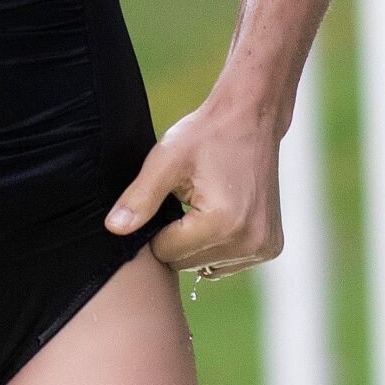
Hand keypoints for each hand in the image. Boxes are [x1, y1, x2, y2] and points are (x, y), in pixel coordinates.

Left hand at [103, 94, 283, 280]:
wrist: (252, 118)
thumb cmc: (206, 135)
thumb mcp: (166, 160)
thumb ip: (139, 198)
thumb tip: (113, 229)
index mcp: (221, 224)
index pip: (165, 253)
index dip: (157, 227)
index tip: (169, 198)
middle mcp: (248, 243)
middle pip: (185, 264)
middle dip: (178, 236)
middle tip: (188, 198)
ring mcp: (263, 248)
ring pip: (205, 266)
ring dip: (198, 243)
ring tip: (206, 203)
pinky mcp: (271, 247)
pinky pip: (227, 262)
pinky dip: (218, 245)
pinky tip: (222, 213)